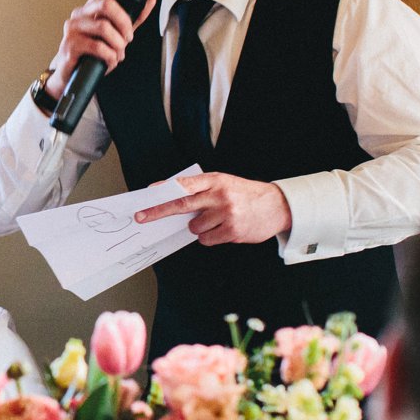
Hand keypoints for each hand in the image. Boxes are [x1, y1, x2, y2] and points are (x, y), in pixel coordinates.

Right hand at [43, 0, 157, 98]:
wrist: (74, 75)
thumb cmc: (94, 52)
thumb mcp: (117, 33)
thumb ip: (133, 17)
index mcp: (92, 7)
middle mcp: (80, 14)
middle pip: (106, 4)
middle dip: (124, 22)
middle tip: (129, 37)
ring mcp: (73, 28)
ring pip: (103, 27)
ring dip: (118, 44)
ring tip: (118, 54)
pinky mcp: (70, 44)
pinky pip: (97, 46)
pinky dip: (110, 56)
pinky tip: (110, 62)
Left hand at [134, 173, 290, 245]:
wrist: (277, 206)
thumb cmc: (246, 195)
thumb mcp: (225, 184)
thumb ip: (202, 190)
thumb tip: (173, 201)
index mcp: (216, 180)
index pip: (184, 184)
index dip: (164, 189)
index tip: (147, 195)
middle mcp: (219, 195)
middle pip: (181, 205)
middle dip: (158, 212)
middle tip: (142, 217)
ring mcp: (226, 214)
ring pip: (194, 227)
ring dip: (198, 227)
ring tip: (216, 221)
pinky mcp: (232, 231)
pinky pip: (206, 239)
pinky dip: (209, 237)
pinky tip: (224, 229)